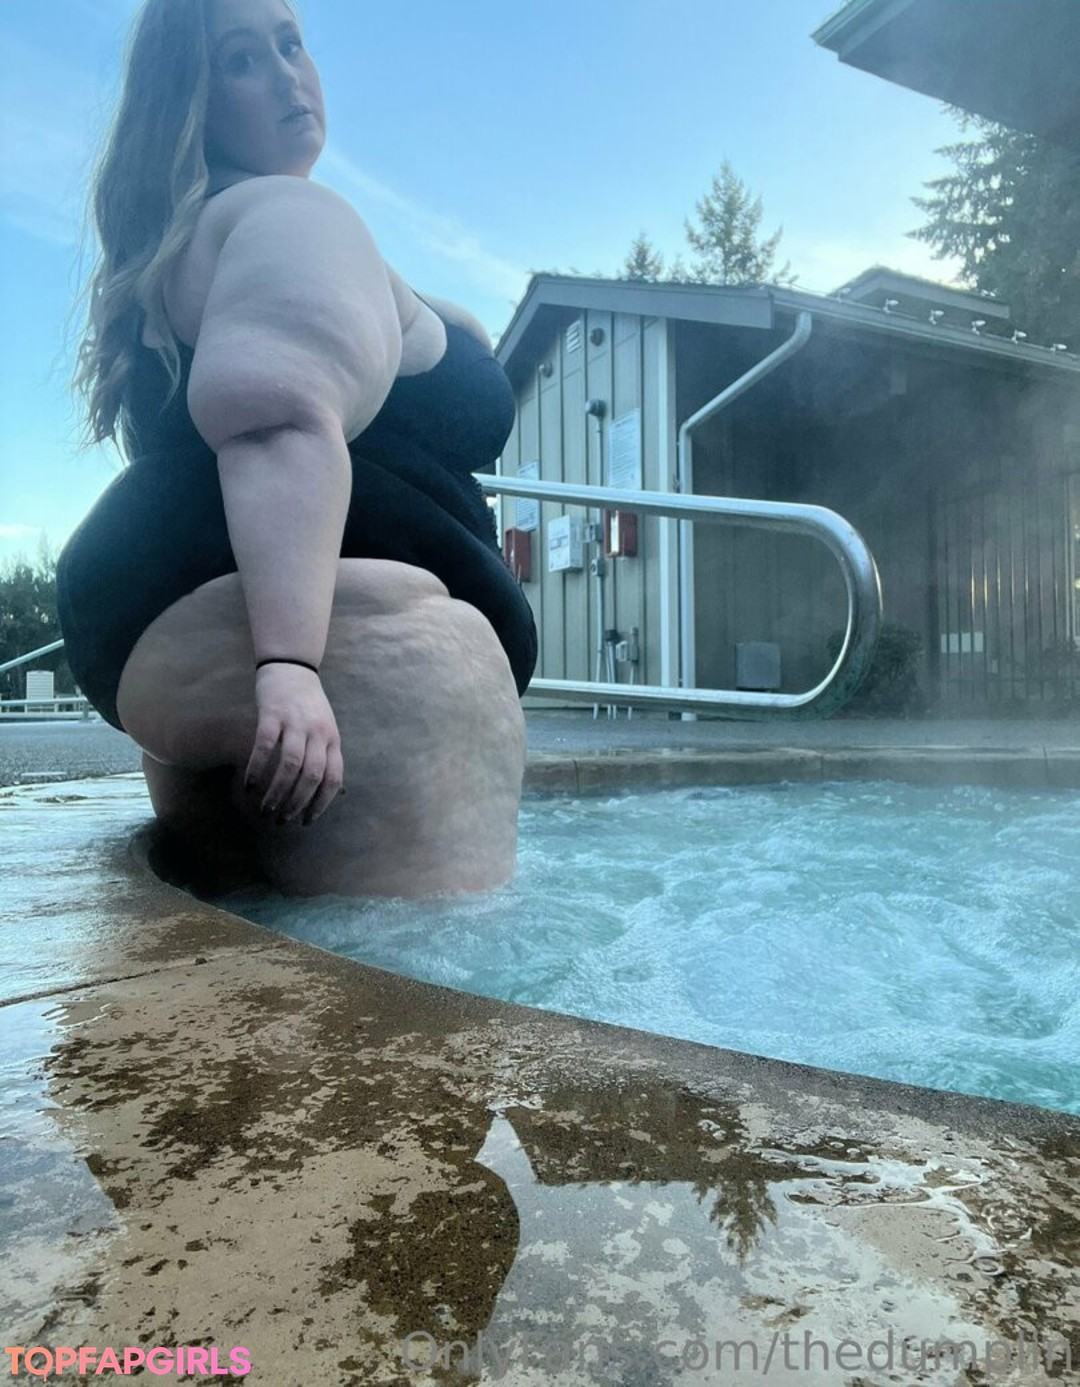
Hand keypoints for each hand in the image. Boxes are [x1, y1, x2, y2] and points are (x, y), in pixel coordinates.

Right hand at [246, 663, 344, 825]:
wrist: (292, 667)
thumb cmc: (308, 705)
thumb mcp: (327, 729)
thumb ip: (329, 757)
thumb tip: (339, 792)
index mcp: (333, 739)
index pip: (333, 778)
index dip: (321, 803)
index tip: (306, 821)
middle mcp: (318, 732)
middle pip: (312, 776)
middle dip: (297, 803)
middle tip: (281, 820)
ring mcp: (295, 722)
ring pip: (290, 765)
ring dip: (277, 792)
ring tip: (265, 809)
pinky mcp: (272, 714)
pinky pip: (264, 746)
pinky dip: (257, 769)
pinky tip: (249, 785)